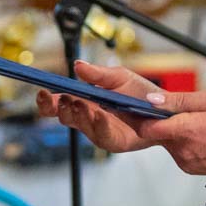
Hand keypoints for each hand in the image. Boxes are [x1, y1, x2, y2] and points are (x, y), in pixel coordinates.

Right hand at [36, 60, 160, 153]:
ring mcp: (98, 130)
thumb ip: (98, 74)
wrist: (164, 111)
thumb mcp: (119, 77)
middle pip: (63, 115)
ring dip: (77, 114)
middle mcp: (87, 116)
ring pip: (80, 125)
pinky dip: (99, 124)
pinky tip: (98, 114)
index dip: (47, 99)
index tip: (41, 92)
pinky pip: (102, 134)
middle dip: (57, 109)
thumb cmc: (140, 93)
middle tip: (59, 100)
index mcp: (84, 99)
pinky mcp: (112, 141)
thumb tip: (77, 65)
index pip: (58, 101)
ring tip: (78, 103)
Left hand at [132, 89, 205, 177]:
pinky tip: (205, 135)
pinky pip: (179, 151)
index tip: (143, 105)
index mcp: (186, 131)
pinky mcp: (192, 169)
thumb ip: (181, 100)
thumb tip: (153, 100)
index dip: (140, 115)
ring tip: (200, 122)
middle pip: (157, 133)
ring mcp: (187, 162)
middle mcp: (183, 151)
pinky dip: (185, 142)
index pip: (146, 127)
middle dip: (163, 120)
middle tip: (184, 109)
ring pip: (168, 142)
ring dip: (176, 131)